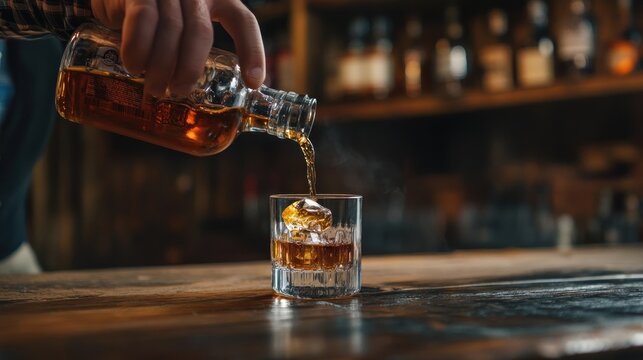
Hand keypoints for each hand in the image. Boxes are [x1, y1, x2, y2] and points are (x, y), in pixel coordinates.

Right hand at [91, 0, 265, 95]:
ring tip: (155, 88)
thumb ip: (196, 53)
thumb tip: (212, 102)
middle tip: (179, 92)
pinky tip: (134, 66)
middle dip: (190, 67)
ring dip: (162, 64)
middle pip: (201, 32)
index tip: (252, 83)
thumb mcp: (182, 31)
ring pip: (171, 28)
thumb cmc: (152, 20)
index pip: (243, 21)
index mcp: (218, 0)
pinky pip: (142, 18)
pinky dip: (138, 47)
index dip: (252, 52)